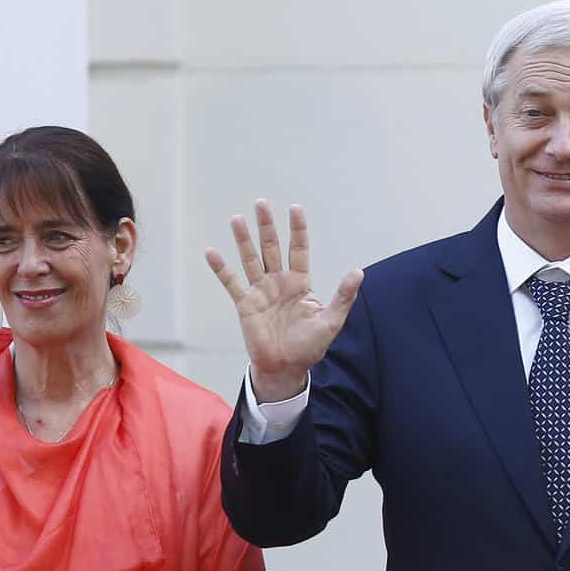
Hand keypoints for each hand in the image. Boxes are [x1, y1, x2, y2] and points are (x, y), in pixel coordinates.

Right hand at [205, 200, 362, 401]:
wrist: (286, 367)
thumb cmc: (310, 345)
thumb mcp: (331, 320)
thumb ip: (343, 296)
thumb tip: (358, 272)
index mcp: (300, 283)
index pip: (298, 249)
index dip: (297, 229)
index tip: (295, 208)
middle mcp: (279, 282)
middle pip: (272, 248)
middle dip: (267, 226)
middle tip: (261, 202)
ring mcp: (260, 291)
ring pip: (250, 259)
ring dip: (243, 240)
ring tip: (236, 218)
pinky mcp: (245, 304)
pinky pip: (231, 282)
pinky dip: (221, 268)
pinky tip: (211, 252)